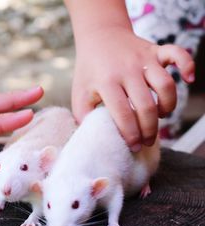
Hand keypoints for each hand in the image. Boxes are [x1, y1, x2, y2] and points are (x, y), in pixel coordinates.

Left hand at [72, 27, 194, 149]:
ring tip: (159, 116)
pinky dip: (188, 65)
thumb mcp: (79, 92)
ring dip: (168, 106)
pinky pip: (178, 54)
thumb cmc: (89, 71)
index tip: (134, 146)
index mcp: (106, 82)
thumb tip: (92, 137)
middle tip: (147, 141)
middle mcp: (127, 70)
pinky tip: (188, 79)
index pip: (122, 114)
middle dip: (150, 129)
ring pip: (166, 85)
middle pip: (146, 105)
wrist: (99, 37)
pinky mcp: (155, 50)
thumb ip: (83, 115)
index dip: (131, 134)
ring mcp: (143, 59)